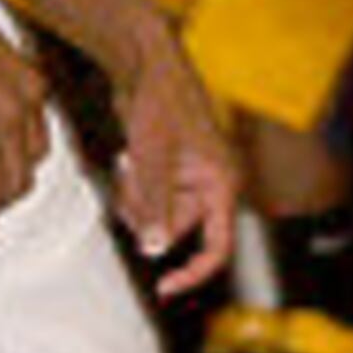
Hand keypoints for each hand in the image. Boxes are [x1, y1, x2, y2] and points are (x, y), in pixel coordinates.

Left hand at [104, 23, 239, 294]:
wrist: (146, 64)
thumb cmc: (160, 103)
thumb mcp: (153, 160)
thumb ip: (155, 207)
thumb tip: (155, 249)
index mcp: (222, 184)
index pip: (217, 247)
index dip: (193, 273)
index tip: (165, 288)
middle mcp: (212, 183)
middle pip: (179, 227)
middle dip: (149, 217)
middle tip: (129, 189)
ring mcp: (192, 175)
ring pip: (161, 212)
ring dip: (138, 200)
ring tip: (129, 167)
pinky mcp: (174, 166)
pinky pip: (153, 195)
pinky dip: (137, 186)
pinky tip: (129, 160)